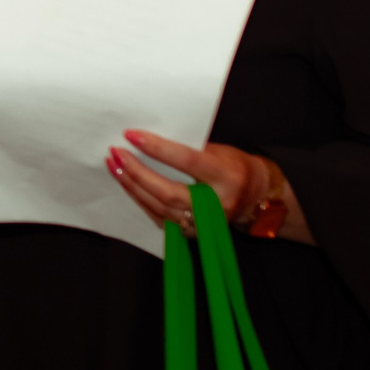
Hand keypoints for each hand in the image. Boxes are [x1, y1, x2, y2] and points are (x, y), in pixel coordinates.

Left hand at [107, 129, 277, 236]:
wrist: (254, 196)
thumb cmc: (234, 166)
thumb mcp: (220, 151)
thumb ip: (189, 149)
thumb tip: (148, 141)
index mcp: (227, 176)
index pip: (187, 161)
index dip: (158, 148)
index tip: (131, 135)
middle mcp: (216, 204)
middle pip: (168, 192)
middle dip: (137, 172)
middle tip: (116, 153)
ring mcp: (204, 224)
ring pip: (160, 208)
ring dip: (133, 186)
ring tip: (114, 166)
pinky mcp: (192, 233)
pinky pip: (160, 218)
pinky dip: (141, 200)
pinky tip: (127, 184)